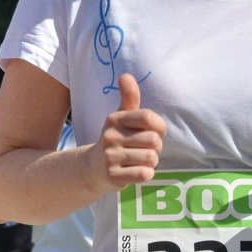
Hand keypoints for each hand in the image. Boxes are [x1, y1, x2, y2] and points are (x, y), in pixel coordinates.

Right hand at [90, 73, 166, 192]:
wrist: (91, 169)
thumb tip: (126, 75)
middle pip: (154, 140)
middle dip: (156, 147)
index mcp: (115, 119)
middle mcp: (110, 136)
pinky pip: (143, 174)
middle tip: (146, 150)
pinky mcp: (113, 176)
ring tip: (140, 161)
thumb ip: (129, 97)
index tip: (156, 133)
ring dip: (151, 162)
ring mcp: (110, 157)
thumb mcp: (119, 118)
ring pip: (151, 158)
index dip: (160, 127)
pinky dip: (146, 174)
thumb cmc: (114, 140)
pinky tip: (137, 171)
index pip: (149, 118)